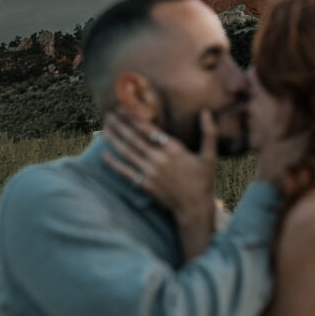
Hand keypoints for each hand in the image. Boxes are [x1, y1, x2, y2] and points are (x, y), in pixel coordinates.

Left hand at [102, 109, 217, 220]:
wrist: (195, 208)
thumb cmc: (203, 181)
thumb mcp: (210, 156)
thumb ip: (209, 132)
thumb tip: (206, 111)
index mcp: (174, 149)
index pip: (149, 129)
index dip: (134, 117)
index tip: (124, 107)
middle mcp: (159, 159)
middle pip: (134, 138)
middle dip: (120, 124)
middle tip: (108, 113)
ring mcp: (150, 172)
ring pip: (128, 152)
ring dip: (115, 139)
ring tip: (105, 127)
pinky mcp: (145, 184)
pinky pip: (126, 172)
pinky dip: (114, 164)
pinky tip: (103, 155)